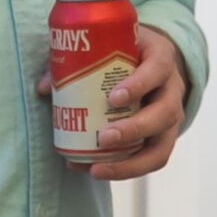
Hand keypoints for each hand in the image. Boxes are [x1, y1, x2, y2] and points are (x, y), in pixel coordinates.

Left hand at [43, 25, 186, 181]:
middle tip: (104, 137)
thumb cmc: (124, 51)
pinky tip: (98, 170)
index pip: (158, 69)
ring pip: (162, 144)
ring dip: (131, 161)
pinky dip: (126, 169)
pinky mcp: (164, 137)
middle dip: (134, 128)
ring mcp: (171, 116)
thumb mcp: (107, 46)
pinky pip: (153, 159)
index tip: (113, 98)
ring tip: (97, 167)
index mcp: (160, 58)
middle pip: (165, 112)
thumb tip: (44, 87)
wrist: (149, 61)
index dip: (139, 85)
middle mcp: (172, 88)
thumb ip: (75, 61)